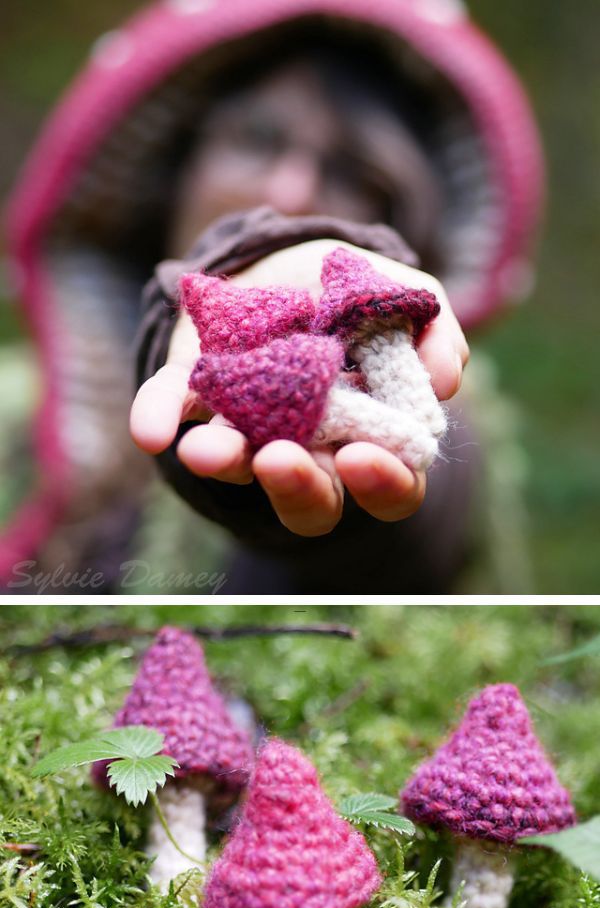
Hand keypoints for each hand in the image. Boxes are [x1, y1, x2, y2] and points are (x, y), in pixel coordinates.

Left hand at [130, 239, 468, 536]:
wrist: (297, 263)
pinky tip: (152, 431)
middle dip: (296, 487)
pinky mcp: (194, 395)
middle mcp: (310, 453)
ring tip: (206, 448)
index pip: (389, 487)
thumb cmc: (365, 298)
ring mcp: (250, 431)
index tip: (362, 456)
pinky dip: (158, 418)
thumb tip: (445, 378)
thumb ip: (435, 333)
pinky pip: (172, 412)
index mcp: (370, 442)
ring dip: (225, 461)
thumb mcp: (407, 300)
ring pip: (240, 468)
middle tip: (278, 461)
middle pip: (312, 502)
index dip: (382, 482)